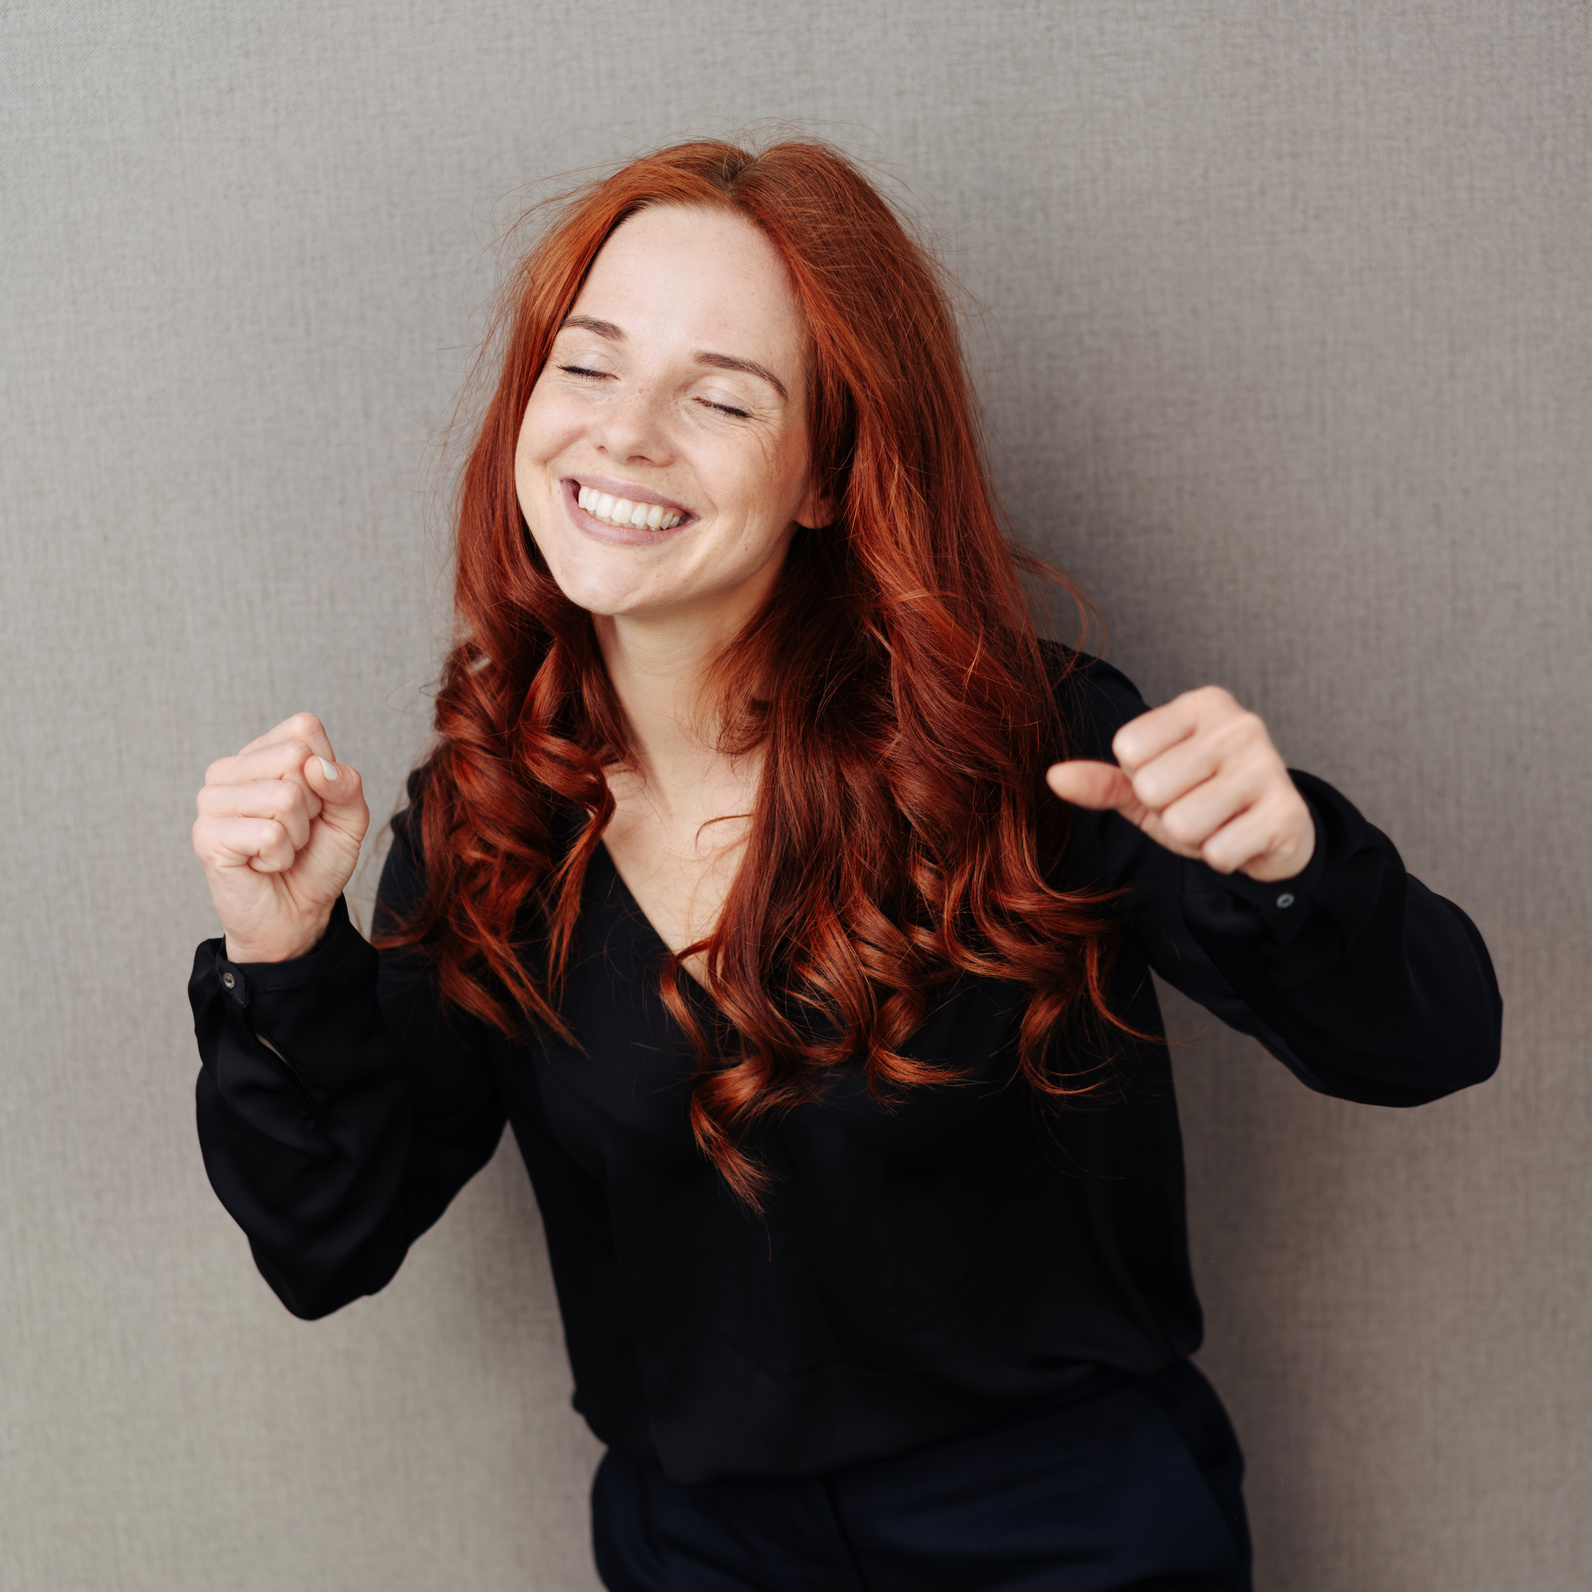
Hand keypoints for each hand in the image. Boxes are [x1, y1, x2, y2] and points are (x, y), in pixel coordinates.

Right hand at [192, 713, 369, 961]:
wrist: (297, 914)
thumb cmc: (317, 861)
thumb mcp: (349, 818)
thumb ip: (346, 785)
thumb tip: (317, 766)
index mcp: (261, 753)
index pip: (304, 728)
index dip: (326, 772)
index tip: (314, 805)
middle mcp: (229, 769)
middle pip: (296, 758)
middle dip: (312, 804)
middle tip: (295, 831)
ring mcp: (212, 801)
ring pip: (285, 796)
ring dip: (296, 835)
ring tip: (280, 849)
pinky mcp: (206, 836)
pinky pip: (269, 834)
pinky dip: (280, 857)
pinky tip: (264, 864)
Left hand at [1046, 686, 1314, 882]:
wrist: (1273, 833)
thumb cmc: (1202, 799)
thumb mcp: (1146, 788)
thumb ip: (1101, 782)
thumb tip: (1054, 777)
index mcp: (1201, 705)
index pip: (1128, 749)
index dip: (1141, 779)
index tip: (1173, 780)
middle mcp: (1238, 724)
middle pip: (1152, 787)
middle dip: (1166, 811)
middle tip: (1196, 806)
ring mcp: (1268, 765)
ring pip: (1184, 823)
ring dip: (1194, 837)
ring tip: (1217, 822)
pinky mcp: (1287, 812)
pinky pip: (1219, 851)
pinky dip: (1221, 857)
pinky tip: (1241, 838)